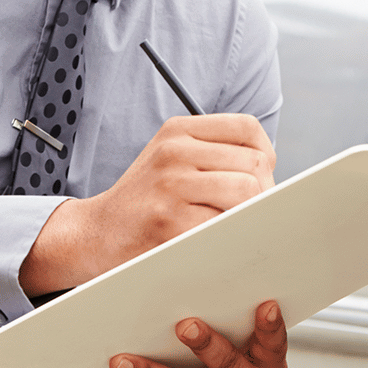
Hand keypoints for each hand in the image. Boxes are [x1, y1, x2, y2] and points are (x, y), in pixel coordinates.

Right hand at [21, 114, 272, 293]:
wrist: (96, 234)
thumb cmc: (145, 200)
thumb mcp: (172, 159)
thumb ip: (215, 155)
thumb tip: (271, 175)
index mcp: (177, 131)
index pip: (247, 128)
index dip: (264, 155)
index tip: (258, 177)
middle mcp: (174, 152)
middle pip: (253, 164)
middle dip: (262, 192)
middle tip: (247, 211)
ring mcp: (171, 187)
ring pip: (246, 194)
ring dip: (248, 215)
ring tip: (231, 224)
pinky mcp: (171, 223)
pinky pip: (225, 226)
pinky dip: (230, 236)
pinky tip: (214, 240)